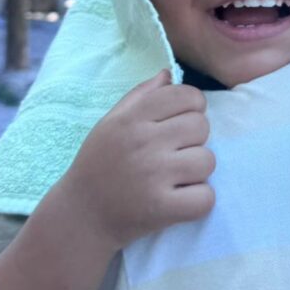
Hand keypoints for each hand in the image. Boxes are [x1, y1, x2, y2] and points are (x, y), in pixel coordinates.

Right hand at [60, 71, 214, 248]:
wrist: (81, 215)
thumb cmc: (99, 165)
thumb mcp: (111, 123)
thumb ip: (141, 96)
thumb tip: (169, 74)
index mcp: (131, 118)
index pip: (187, 96)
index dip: (192, 109)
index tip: (179, 125)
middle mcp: (143, 142)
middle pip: (202, 126)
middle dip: (194, 141)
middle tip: (173, 155)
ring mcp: (153, 176)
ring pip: (208, 161)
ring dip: (197, 172)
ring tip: (174, 178)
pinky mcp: (162, 208)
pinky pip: (207, 196)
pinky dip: (198, 201)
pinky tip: (179, 200)